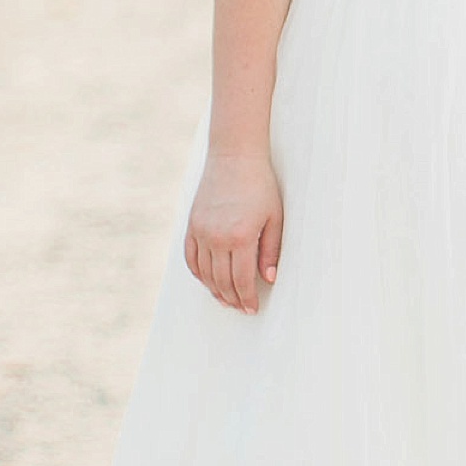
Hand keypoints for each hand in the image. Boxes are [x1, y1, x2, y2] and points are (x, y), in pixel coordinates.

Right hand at [184, 147, 282, 313]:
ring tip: (226, 300)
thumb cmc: (260, 185)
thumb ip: (270, 250)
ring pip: (204, 273)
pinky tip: (208, 281)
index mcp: (240, 237)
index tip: (252, 309)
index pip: (241, 280)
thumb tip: (268, 279)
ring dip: (215, 290)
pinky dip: (198, 274)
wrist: (234, 157)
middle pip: (221, 281)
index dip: (247, 298)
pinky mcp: (191, 225)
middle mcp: (216, 237)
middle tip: (241, 308)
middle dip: (233, 299)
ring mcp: (201, 232)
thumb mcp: (274, 218)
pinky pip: (190, 258)